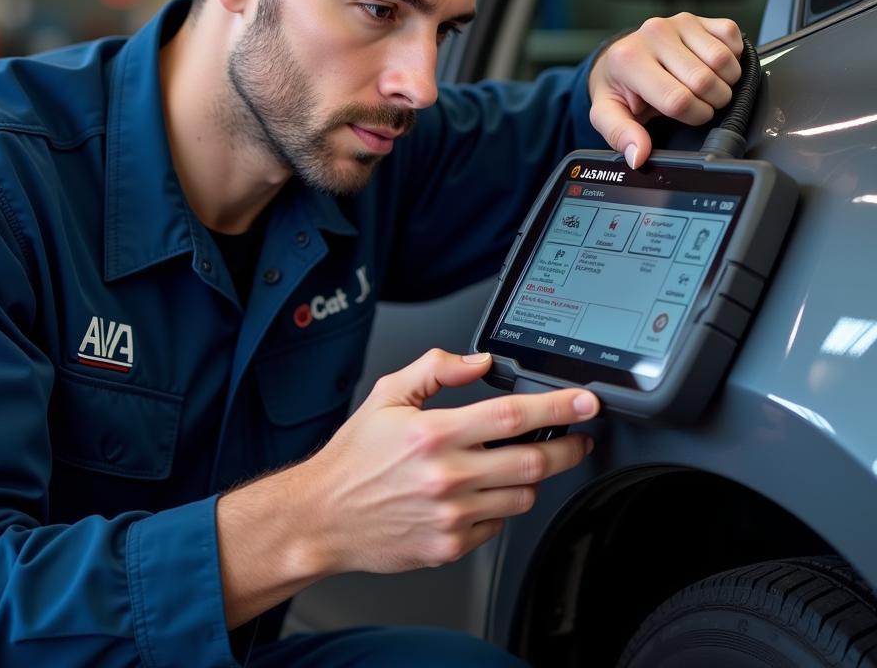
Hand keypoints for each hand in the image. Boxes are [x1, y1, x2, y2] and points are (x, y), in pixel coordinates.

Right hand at [299, 348, 597, 574]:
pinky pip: (498, 526)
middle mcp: (447, 476)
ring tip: (525, 463)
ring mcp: (451, 515)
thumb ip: (435, 370)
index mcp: (434, 434)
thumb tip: (478, 362)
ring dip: (536, 478)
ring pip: (523, 496)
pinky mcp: (450, 546)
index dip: (559, 407)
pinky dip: (501, 507)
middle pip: (534, 461)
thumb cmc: (354, 458)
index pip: (513, 415)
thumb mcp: (387, 395)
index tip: (584, 402)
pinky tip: (485, 492)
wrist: (323, 516)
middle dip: (570, 447)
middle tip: (579, 437)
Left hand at [588, 13, 742, 168]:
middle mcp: (653, 34)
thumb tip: (638, 155)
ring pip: (723, 60)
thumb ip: (621, 134)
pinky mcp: (699, 17)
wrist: (622, 59)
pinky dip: (732, 58)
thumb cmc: (620, 87)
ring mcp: (678, 22)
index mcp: (629, 60)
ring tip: (705, 87)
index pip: (677, 99)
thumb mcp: (608, 113)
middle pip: (705, 81)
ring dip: (724, 82)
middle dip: (710, 103)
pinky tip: (712, 67)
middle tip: (697, 103)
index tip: (687, 116)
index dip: (692, 116)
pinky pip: (733, 37)